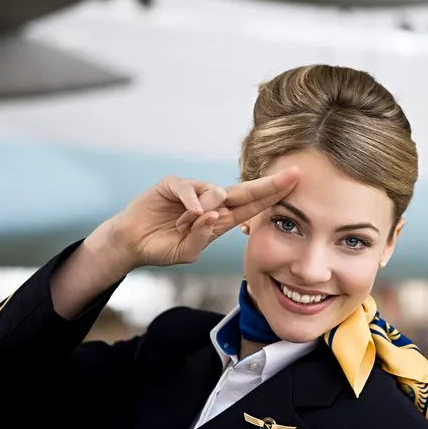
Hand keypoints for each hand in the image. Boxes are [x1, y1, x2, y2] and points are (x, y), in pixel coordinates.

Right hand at [107, 167, 298, 267]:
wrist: (133, 243)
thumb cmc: (162, 247)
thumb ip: (201, 238)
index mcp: (220, 219)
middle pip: (246, 191)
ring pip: (216, 193)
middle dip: (269, 184)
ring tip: (183, 227)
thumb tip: (213, 216)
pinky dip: (192, 201)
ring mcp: (193, 191)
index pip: (253, 206)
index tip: (295, 185)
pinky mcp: (174, 185)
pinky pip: (190, 188)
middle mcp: (211, 202)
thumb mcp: (187, 253)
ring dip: (205, 213)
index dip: (273, 196)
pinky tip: (191, 214)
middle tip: (293, 175)